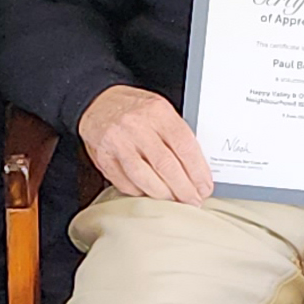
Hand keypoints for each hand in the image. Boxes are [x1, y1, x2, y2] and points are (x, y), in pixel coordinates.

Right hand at [78, 84, 211, 201]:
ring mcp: (118, 142)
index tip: (204, 186)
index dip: (197, 171)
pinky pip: (125, 182)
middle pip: (166, 165)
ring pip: (145, 177)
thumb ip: (176, 135)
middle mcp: (137, 126)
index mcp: (157, 112)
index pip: (184, 145)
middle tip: (193, 200)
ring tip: (174, 201)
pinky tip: (150, 195)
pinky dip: (140, 192)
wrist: (98, 102)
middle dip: (183, 189)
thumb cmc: (135, 109)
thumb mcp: (160, 111)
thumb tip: (197, 169)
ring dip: (163, 195)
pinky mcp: (104, 158)